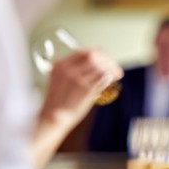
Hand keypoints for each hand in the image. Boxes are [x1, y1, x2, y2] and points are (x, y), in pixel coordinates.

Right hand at [30, 49, 120, 166]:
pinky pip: (103, 77)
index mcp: (60, 65)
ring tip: (115, 75)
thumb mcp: (60, 79)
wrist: (53, 117)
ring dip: (111, 70)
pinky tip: (110, 81)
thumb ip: (74, 69)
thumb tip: (97, 63)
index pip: (84, 51)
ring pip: (101, 66)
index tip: (106, 58)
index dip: (99, 54)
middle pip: (94, 56)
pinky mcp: (85, 88)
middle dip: (108, 60)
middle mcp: (68, 69)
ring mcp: (77, 78)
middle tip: (114, 68)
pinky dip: (109, 78)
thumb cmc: (59, 101)